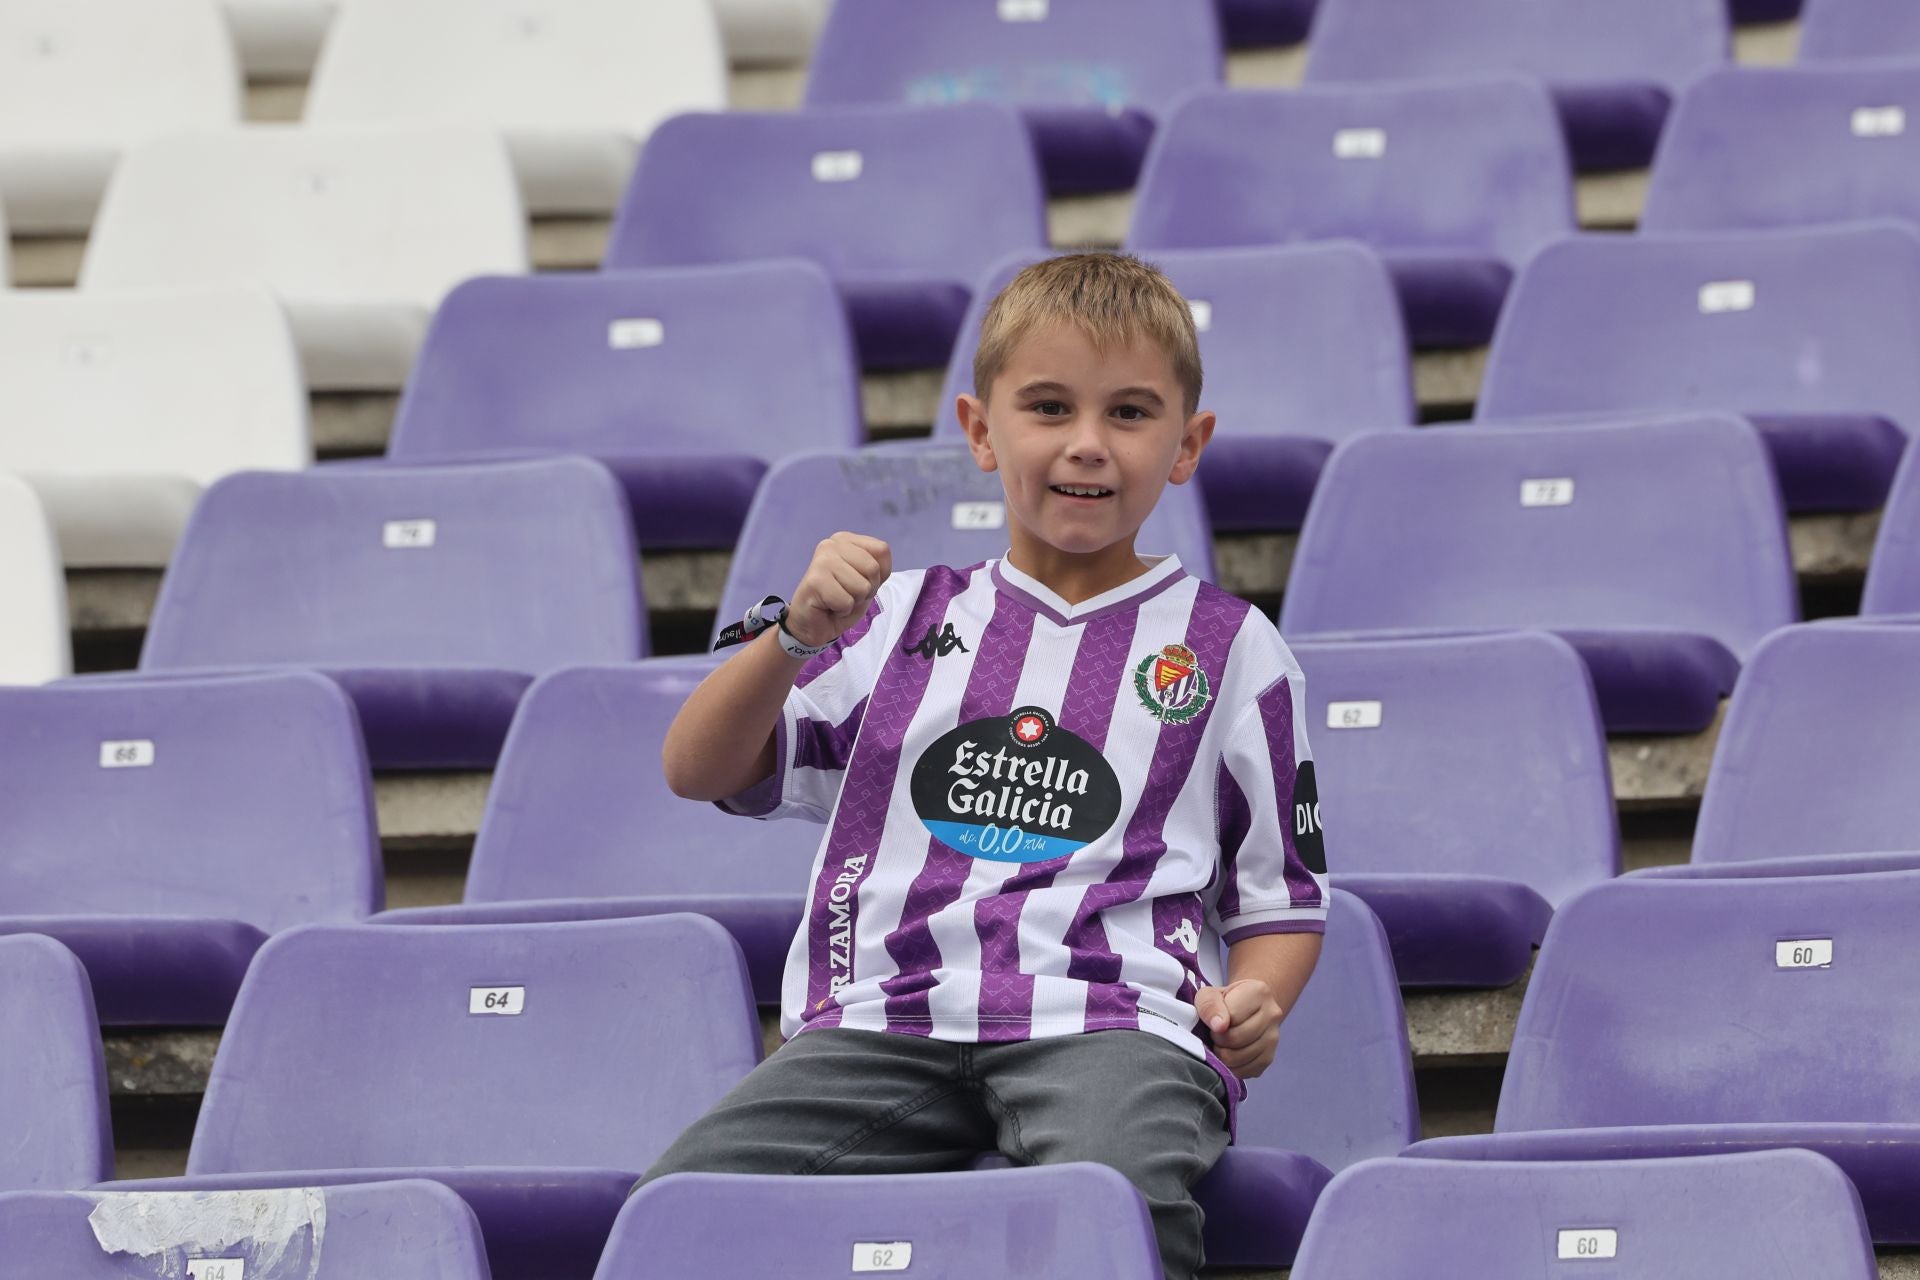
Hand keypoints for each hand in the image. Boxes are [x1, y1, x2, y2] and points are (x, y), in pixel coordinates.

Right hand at [785, 533, 891, 648]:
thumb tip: (878, 567)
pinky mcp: (815, 580)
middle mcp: (831, 544)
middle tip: (846, 594)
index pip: (882, 550)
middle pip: (873, 568)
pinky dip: (842, 611)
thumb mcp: (867, 580)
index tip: (858, 581)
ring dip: (853, 602)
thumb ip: (878, 567)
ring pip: (862, 587)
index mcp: (845, 539)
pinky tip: (828, 606)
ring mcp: (822, 560)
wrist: (812, 624)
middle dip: (866, 590)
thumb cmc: (840, 600)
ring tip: (837, 599)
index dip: (879, 574)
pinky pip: (846, 602)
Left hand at [1193, 979, 1282, 1078]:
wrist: (1241, 1011)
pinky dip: (1232, 1067)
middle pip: (1237, 1038)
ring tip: (1221, 1044)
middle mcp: (1273, 1014)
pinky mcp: (1269, 1057)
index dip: (1216, 1022)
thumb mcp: (1209, 995)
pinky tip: (1229, 1054)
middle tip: (1215, 1034)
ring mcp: (1274, 1037)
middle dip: (1218, 1040)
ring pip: (1241, 1057)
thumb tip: (1219, 1026)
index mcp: (1259, 992)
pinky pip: (1246, 1071)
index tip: (1214, 1020)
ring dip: (1223, 1054)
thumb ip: (1209, 1005)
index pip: (1232, 1016)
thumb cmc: (1222, 1002)